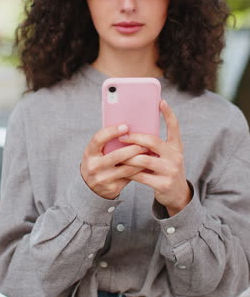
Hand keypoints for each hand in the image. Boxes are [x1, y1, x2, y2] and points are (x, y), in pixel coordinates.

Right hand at [80, 124, 145, 199]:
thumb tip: (129, 129)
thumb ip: (108, 143)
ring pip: (127, 168)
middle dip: (133, 149)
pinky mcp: (112, 188)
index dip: (112, 132)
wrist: (90, 187)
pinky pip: (129, 178)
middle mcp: (94, 166)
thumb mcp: (96, 152)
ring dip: (140, 160)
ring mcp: (103, 179)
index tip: (125, 126)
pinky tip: (146, 165)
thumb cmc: (98, 162)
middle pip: (117, 155)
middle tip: (144, 144)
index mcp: (89, 153)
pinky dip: (139, 171)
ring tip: (149, 154)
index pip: (99, 139)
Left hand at [119, 100, 191, 215]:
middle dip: (134, 137)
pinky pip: (141, 175)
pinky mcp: (163, 184)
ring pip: (143, 159)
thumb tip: (134, 132)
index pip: (174, 127)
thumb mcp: (167, 156)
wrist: (178, 195)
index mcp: (176, 147)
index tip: (161, 101)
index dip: (168, 113)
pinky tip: (122, 169)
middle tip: (122, 136)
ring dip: (128, 156)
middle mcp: (176, 156)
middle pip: (152, 141)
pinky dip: (129, 172)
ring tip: (117, 154)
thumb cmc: (166, 170)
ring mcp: (170, 170)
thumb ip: (156, 146)